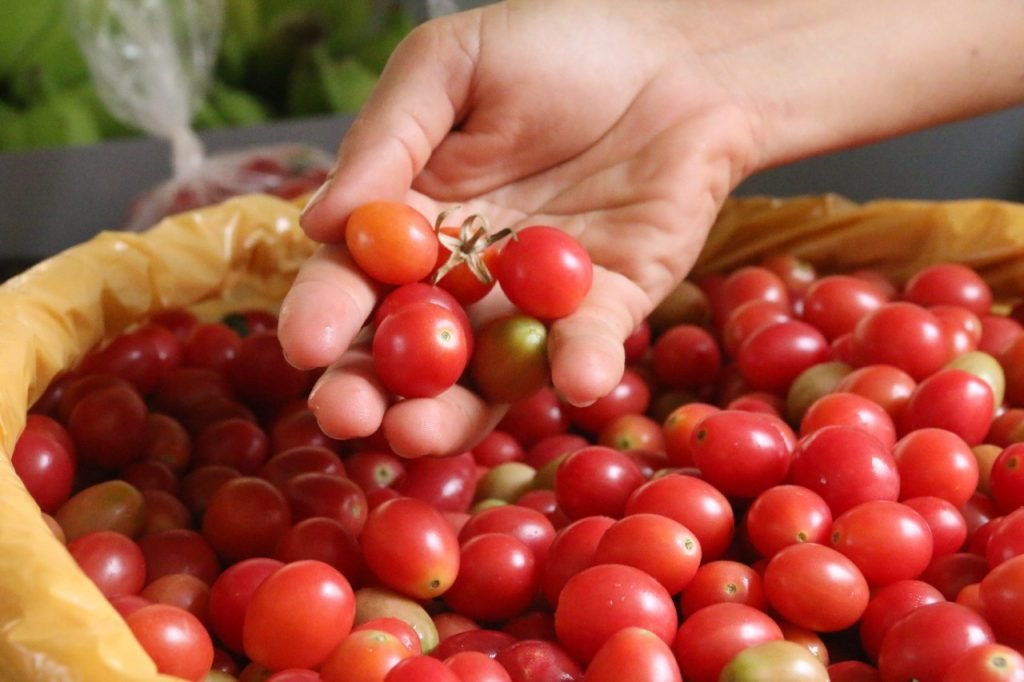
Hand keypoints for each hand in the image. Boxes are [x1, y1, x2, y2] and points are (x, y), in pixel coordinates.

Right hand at [277, 0, 763, 456]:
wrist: (673, 55)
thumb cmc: (554, 47)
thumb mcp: (451, 66)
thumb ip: (388, 138)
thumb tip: (317, 220)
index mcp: (414, 221)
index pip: (354, 277)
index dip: (325, 312)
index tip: (303, 345)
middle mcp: (466, 276)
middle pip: (409, 347)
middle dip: (371, 388)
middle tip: (347, 417)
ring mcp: (535, 302)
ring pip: (487, 372)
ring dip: (455, 411)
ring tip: (417, 435)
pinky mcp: (611, 306)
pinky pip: (589, 344)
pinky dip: (581, 364)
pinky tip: (572, 378)